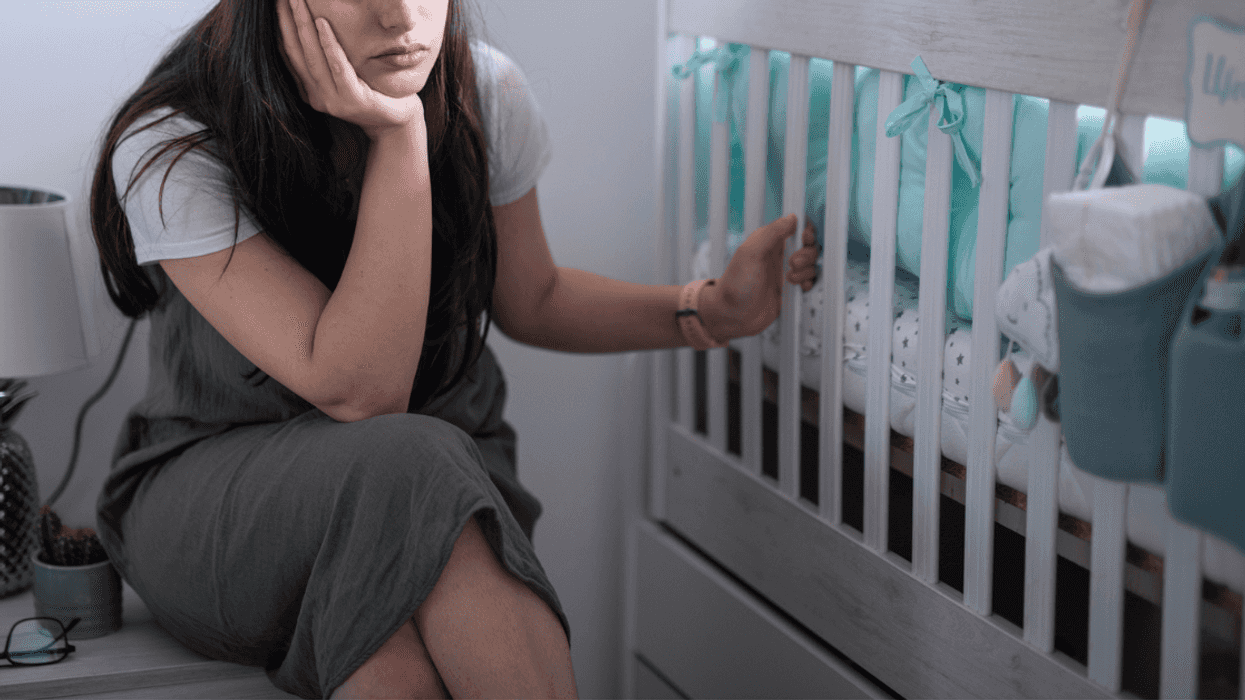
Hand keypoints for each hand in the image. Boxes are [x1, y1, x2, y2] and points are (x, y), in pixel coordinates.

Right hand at [277, 0, 424, 139]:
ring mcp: (334, 101)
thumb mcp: (344, 77)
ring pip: (313, 59)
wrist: (396, 123)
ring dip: (304, 27)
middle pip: (297, 54)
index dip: (282, 28)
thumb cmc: (373, 94)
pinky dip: (329, 45)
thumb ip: (327, 62)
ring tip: (299, 2)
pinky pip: (338, 68)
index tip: (278, 5)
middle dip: (288, 22)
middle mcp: (317, 97)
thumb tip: (314, 26)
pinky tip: (323, 23)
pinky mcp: (353, 101)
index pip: (290, 55)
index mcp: (311, 90)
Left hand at [699, 214, 818, 340]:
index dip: (806, 231)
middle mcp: (779, 255)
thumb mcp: (750, 253)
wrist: (732, 316)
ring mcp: (786, 272)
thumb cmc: (736, 284)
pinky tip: (799, 287)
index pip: (796, 227)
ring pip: (811, 264)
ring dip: (807, 270)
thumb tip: (792, 218)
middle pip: (808, 246)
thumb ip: (772, 233)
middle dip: (807, 253)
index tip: (804, 238)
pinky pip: (808, 281)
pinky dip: (808, 282)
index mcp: (770, 241)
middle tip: (792, 264)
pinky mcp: (790, 289)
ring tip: (790, 278)